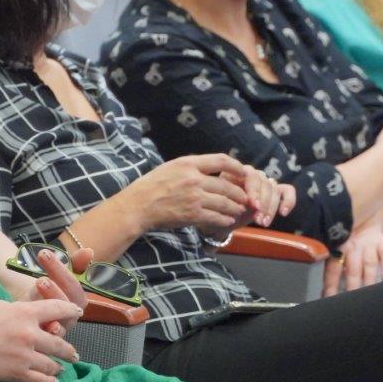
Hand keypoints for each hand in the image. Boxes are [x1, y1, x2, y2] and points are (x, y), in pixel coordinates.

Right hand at [0, 297, 80, 381]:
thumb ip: (17, 311)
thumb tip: (29, 315)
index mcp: (25, 312)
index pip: (58, 309)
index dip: (70, 310)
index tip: (77, 312)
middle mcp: (29, 334)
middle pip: (60, 343)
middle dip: (69, 350)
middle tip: (74, 353)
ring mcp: (24, 356)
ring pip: (53, 364)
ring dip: (59, 367)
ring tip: (61, 368)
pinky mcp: (15, 374)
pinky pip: (41, 381)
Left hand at [23, 247, 89, 338]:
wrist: (32, 307)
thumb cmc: (48, 289)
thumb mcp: (57, 274)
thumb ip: (75, 263)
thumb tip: (88, 251)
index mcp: (76, 299)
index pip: (73, 285)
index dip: (59, 269)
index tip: (44, 254)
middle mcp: (71, 315)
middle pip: (67, 305)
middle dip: (54, 291)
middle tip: (41, 279)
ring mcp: (59, 329)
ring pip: (59, 322)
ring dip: (49, 307)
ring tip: (37, 290)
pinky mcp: (45, 339)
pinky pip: (47, 339)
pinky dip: (44, 331)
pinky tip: (37, 320)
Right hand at [122, 154, 249, 232]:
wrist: (137, 206)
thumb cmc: (150, 186)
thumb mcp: (169, 167)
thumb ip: (190, 167)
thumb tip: (209, 168)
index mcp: (187, 164)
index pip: (221, 160)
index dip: (236, 166)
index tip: (243, 171)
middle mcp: (193, 179)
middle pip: (227, 185)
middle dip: (240, 193)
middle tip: (245, 197)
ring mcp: (194, 198)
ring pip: (225, 203)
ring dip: (235, 207)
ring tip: (238, 210)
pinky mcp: (193, 215)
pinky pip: (216, 217)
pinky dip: (225, 219)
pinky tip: (228, 220)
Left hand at [221, 165, 295, 228]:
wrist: (222, 219)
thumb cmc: (219, 210)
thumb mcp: (220, 205)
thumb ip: (231, 200)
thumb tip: (247, 202)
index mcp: (236, 172)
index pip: (251, 176)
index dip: (254, 191)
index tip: (253, 206)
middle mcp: (251, 174)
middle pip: (265, 184)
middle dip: (263, 204)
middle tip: (258, 221)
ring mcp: (264, 182)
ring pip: (275, 190)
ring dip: (271, 208)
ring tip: (263, 223)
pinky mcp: (275, 191)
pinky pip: (287, 191)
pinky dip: (288, 201)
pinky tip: (283, 213)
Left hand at [323, 224, 382, 296]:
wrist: (362, 212)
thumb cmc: (345, 235)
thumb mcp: (335, 244)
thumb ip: (333, 263)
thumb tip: (326, 288)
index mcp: (335, 249)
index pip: (332, 269)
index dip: (331, 284)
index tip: (329, 299)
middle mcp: (351, 246)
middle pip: (352, 269)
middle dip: (352, 286)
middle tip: (352, 301)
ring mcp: (367, 243)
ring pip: (369, 263)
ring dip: (369, 279)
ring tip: (370, 294)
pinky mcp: (381, 239)